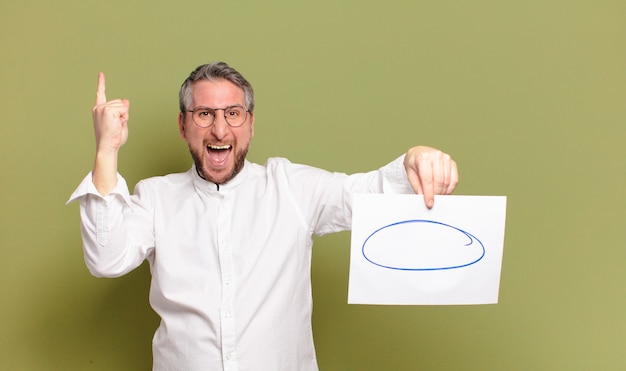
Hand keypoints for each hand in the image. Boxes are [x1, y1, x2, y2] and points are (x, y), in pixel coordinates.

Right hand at [91, 72, 128, 194]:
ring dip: (123, 116)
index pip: (100, 94)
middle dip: (122, 113)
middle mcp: (99, 107)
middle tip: (116, 125)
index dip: (101, 83)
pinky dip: (124, 117)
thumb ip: (122, 111)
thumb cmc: (113, 138)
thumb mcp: (120, 122)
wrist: (107, 146)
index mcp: (98, 110)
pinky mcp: (108, 110)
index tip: (101, 73)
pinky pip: (124, 110)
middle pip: (119, 102)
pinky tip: (117, 124)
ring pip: (123, 106)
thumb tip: (126, 100)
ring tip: (116, 126)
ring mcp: (103, 108)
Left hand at [403, 146, 458, 208]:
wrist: (420, 153)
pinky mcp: (452, 163)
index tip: (429, 203)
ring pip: (448, 181)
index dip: (429, 193)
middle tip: (433, 202)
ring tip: (436, 197)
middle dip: (436, 194)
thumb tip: (423, 197)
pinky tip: (444, 192)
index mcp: (423, 158)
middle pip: (439, 181)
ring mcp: (446, 158)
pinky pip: (454, 180)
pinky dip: (450, 189)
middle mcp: (436, 156)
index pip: (428, 179)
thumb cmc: (414, 163)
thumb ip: (416, 185)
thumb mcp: (410, 173)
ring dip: (443, 192)